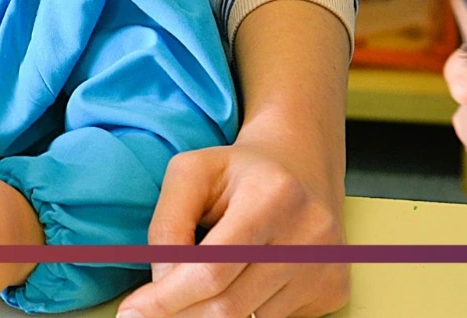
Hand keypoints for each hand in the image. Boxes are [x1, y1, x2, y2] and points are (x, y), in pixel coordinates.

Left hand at [117, 117, 348, 317]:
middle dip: (182, 312)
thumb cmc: (238, 170)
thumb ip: (167, 225)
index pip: (211, 269)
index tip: (132, 314)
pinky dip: (248, 310)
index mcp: (271, 195)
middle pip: (229, 305)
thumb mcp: (190, 174)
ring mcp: (327, 266)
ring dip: (213, 311)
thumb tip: (161, 284)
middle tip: (154, 310)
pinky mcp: (335, 289)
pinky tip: (246, 277)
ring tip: (208, 277)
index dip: (167, 299)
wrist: (302, 164)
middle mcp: (309, 234)